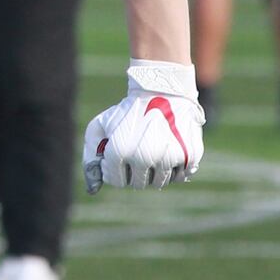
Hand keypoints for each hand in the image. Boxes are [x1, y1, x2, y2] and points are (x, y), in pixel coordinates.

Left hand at [84, 60, 204, 192]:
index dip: (116, 170)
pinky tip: (169, 149)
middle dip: (135, 171)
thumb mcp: (100, 126)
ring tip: (154, 149)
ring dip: (155, 171)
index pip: (116, 181)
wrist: (161, 90)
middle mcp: (144, 157)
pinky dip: (174, 168)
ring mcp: (168, 158)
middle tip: (138, 151)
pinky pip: (180, 177)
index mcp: (120, 151)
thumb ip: (91, 157)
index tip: (121, 155)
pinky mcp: (189, 156)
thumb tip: (93, 189)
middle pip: (138, 184)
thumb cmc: (127, 111)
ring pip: (160, 182)